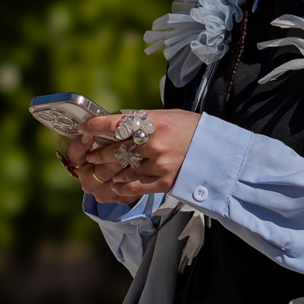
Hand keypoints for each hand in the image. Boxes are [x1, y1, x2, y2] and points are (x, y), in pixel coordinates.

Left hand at [65, 109, 199, 203]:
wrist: (217, 150)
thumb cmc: (191, 129)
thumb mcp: (168, 116)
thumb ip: (143, 121)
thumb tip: (118, 124)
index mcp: (153, 122)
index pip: (115, 124)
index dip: (95, 127)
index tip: (85, 129)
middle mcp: (153, 143)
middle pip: (114, 150)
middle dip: (99, 154)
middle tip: (91, 156)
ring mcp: (159, 164)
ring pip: (123, 170)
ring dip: (109, 172)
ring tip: (102, 171)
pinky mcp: (165, 181)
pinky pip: (136, 186)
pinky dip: (123, 187)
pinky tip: (117, 185)